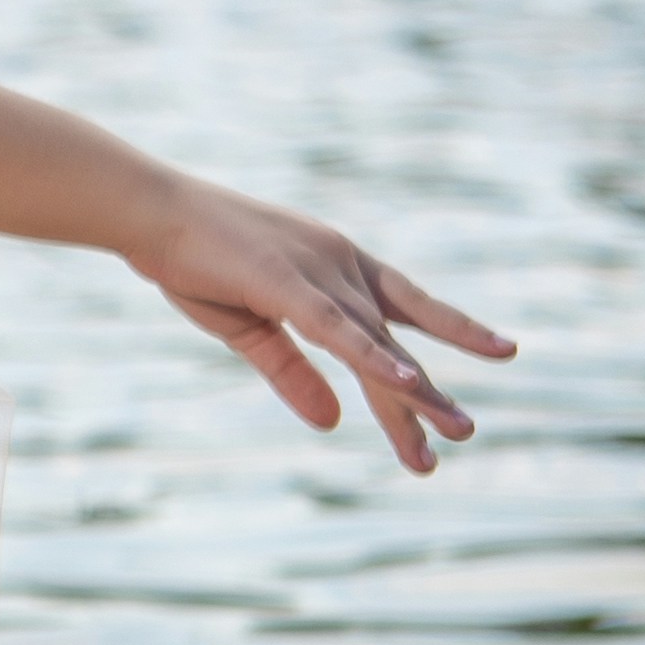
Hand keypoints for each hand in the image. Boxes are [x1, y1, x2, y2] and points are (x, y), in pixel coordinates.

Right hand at [123, 175, 512, 473]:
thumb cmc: (190, 257)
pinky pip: (338, 329)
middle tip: (463, 435)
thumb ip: (292, 374)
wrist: (146, 208)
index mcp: (332, 267)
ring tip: (456, 432)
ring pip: (375, 343)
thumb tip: (332, 422)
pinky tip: (409, 383)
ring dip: (414, 392)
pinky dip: (374, 357)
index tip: (498, 352)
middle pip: (393, 339)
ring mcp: (317, 270)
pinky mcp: (285, 282)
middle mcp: (339, 264)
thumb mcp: (247, 329)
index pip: (403, 308)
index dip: (452, 330)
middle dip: (428, 392)